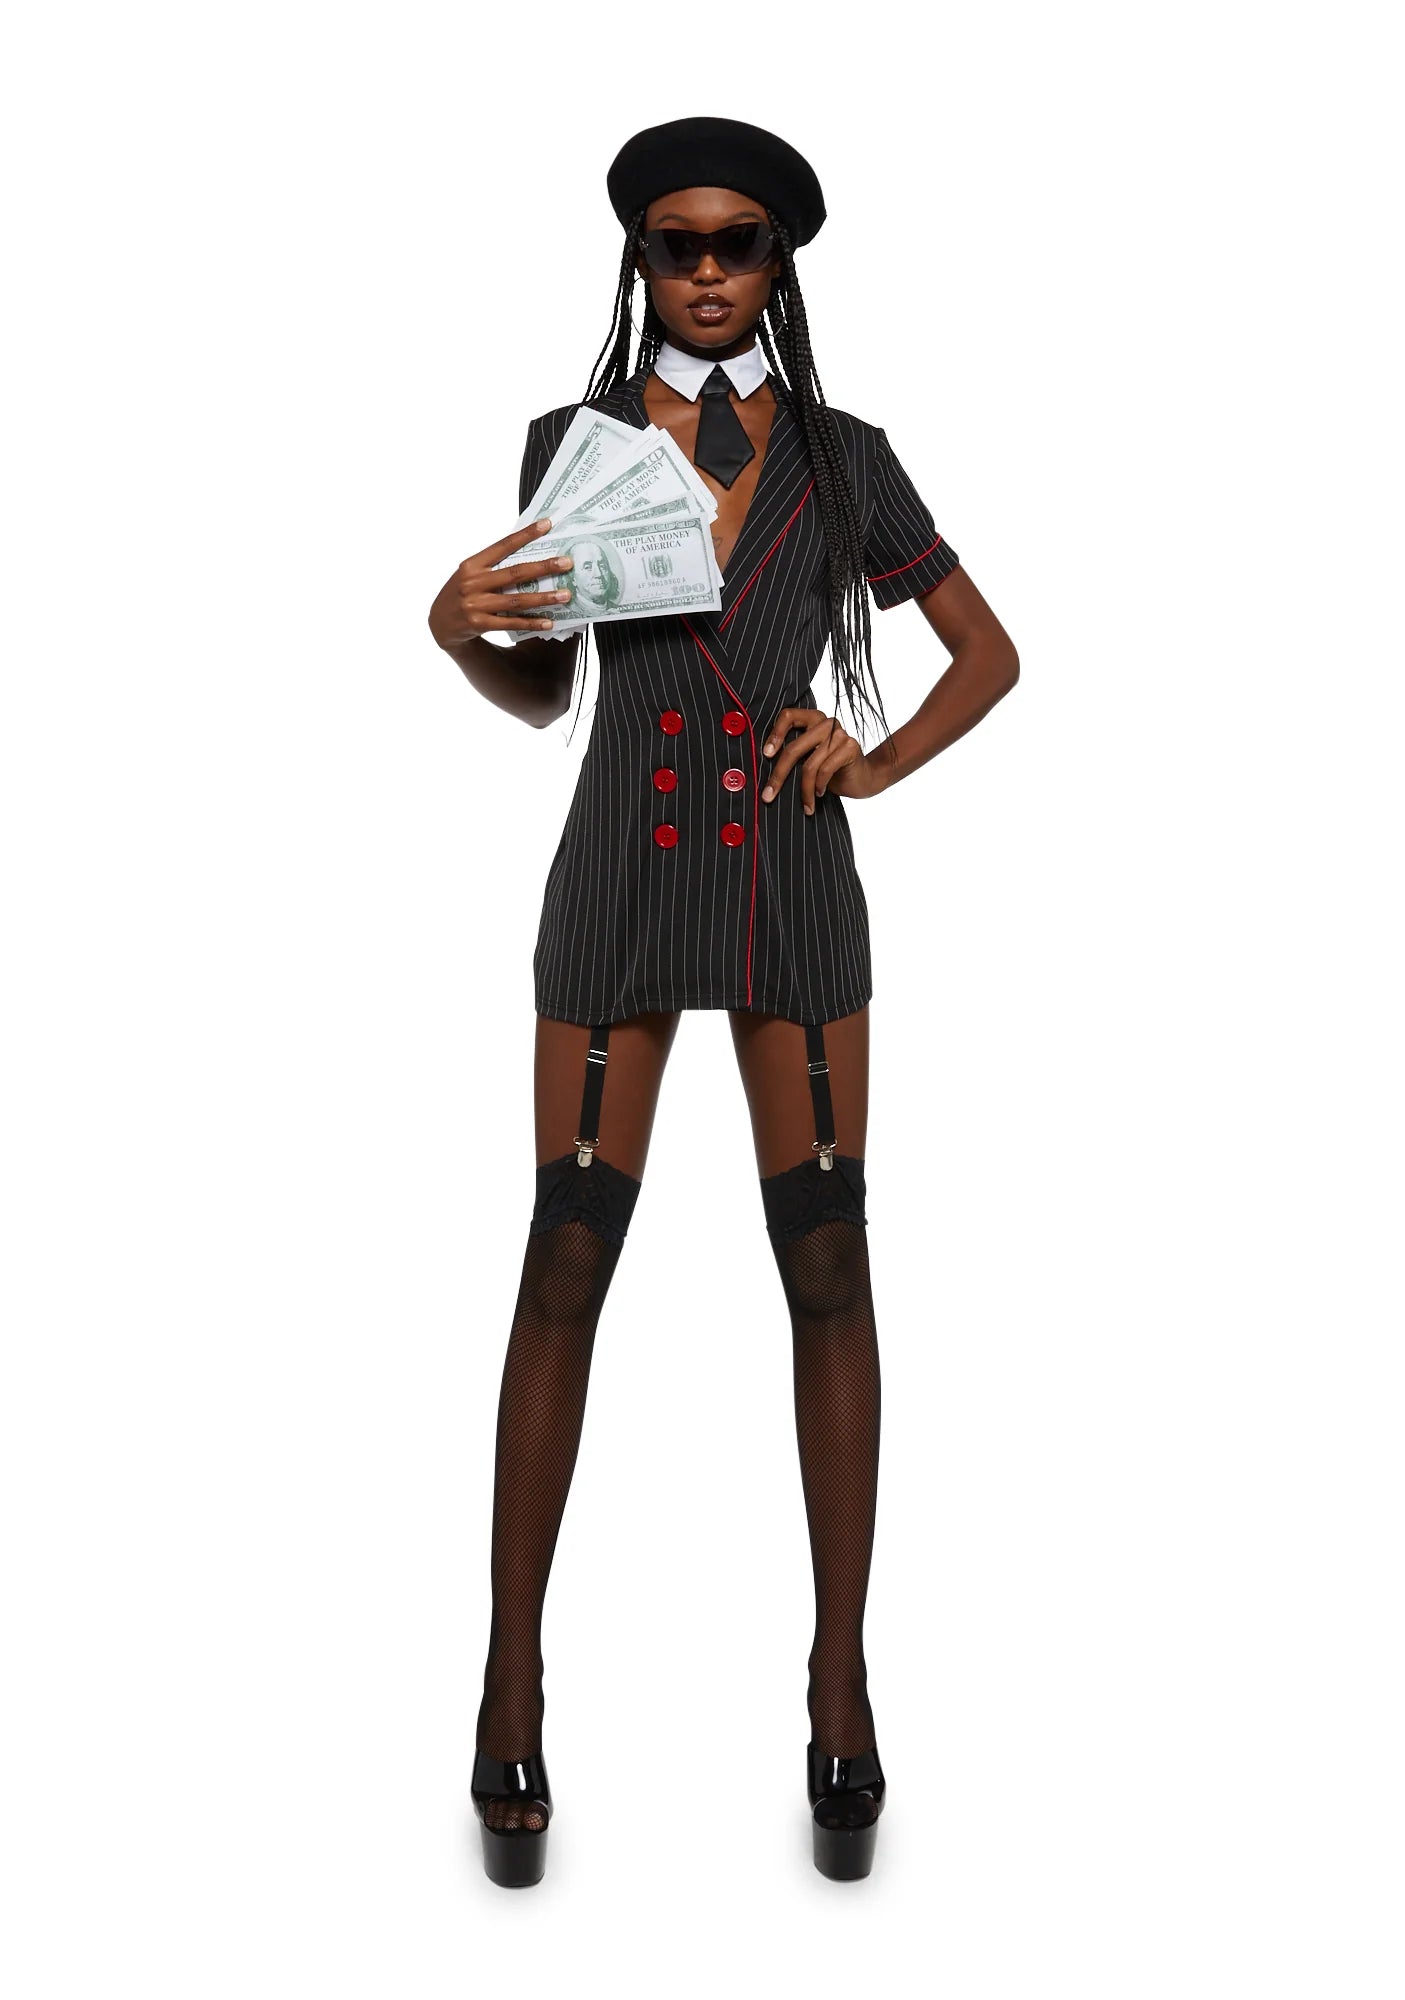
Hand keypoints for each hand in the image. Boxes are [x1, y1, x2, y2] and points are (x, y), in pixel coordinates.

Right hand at [427, 518, 575, 646]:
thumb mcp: (470, 574)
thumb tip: (528, 553)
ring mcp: (475, 604)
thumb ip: (493, 565)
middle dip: (544, 567)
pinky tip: (549, 622)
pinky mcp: (478, 624)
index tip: (547, 524)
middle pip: (515, 573)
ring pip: (516, 600)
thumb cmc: (461, 593)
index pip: (503, 545)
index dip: (526, 534)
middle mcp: (472, 582)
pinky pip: (510, 623)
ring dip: (543, 598)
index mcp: (472, 564)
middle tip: (567, 563)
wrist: (439, 624)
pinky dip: (531, 623)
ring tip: (565, 595)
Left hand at [758, 708, 889, 813]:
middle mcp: (826, 722)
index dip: (775, 734)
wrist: (862, 779)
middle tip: (768, 795)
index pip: (788, 716)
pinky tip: (818, 796)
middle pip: (794, 747)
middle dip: (779, 774)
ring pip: (809, 765)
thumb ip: (792, 754)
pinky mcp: (850, 747)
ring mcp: (839, 734)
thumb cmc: (830, 770)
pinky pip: (825, 770)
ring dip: (804, 790)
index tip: (766, 755)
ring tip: (805, 805)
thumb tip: (762, 766)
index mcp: (812, 719)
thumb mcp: (808, 759)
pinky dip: (818, 787)